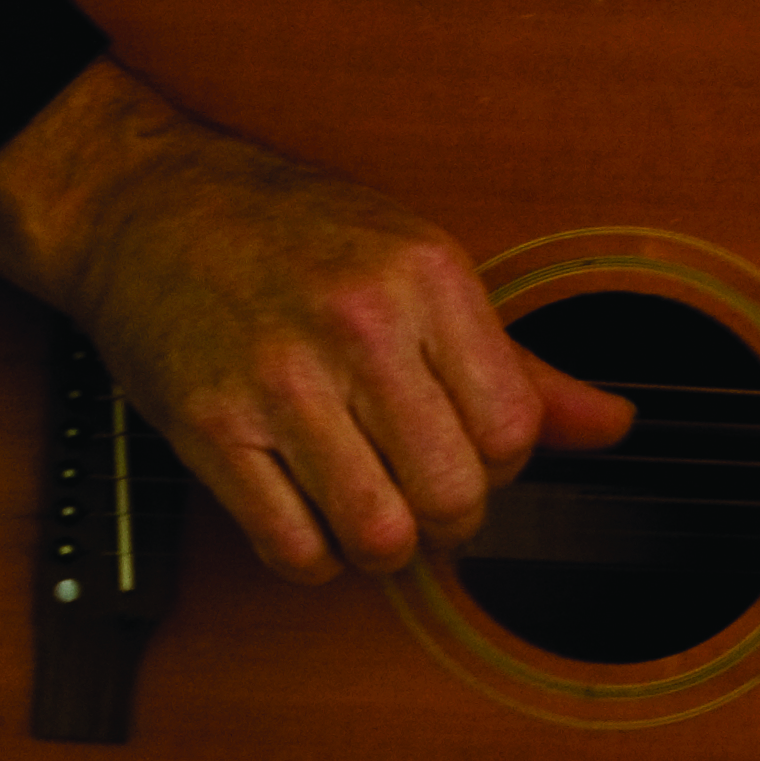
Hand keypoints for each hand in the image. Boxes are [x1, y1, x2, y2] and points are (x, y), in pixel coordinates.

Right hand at [0, 56, 630, 582]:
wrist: (144, 202)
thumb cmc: (290, 234)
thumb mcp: (417, 266)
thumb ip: (516, 361)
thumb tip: (615, 426)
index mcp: (427, 277)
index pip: (515, 432)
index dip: (501, 462)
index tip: (465, 445)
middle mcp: (359, 324)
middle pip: (456, 495)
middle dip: (450, 516)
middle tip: (418, 489)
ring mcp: (280, 380)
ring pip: (381, 537)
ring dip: (383, 544)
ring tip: (366, 505)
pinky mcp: (212, 428)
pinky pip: (293, 548)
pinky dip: (313, 558)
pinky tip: (308, 515)